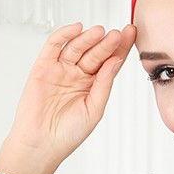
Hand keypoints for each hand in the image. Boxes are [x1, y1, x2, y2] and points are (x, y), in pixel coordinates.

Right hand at [0, 21, 137, 173]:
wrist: (41, 144)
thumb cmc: (68, 133)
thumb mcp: (94, 109)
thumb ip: (104, 84)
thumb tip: (115, 61)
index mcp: (93, 86)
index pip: (109, 63)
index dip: (120, 49)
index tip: (131, 34)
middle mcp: (78, 75)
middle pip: (95, 53)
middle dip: (107, 43)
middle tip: (118, 34)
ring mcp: (61, 70)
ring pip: (77, 47)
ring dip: (89, 38)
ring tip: (101, 32)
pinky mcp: (43, 67)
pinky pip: (54, 46)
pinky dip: (64, 35)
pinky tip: (77, 29)